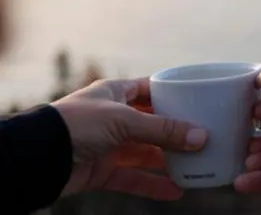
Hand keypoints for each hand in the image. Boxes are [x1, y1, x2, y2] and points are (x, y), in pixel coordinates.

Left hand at [52, 78, 207, 199]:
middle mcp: (113, 117)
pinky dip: (153, 184)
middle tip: (206, 137)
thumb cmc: (76, 125)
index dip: (175, 94)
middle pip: (153, 123)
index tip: (201, 100)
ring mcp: (107, 145)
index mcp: (115, 92)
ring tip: (197, 166)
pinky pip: (133, 178)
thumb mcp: (124, 120)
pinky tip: (175, 190)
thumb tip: (202, 137)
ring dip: (169, 160)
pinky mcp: (101, 170)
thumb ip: (163, 130)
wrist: (35, 158)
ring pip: (146, 152)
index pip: (151, 89)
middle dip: (177, 132)